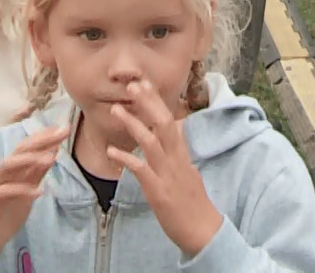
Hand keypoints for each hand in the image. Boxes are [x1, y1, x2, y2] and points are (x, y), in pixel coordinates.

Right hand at [0, 124, 69, 269]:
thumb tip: (53, 151)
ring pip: (6, 166)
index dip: (44, 136)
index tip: (63, 128)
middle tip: (62, 133)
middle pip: (18, 151)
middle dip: (41, 140)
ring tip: (50, 158)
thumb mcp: (28, 191)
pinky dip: (21, 190)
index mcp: (13, 171)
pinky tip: (39, 192)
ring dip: (28, 160)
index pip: (27, 147)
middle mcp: (3, 176)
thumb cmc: (6, 213)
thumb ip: (37, 173)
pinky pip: (3, 192)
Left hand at [106, 80, 224, 257]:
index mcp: (183, 154)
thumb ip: (179, 150)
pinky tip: (111, 151)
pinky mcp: (159, 191)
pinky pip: (142, 170)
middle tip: (133, 85)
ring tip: (117, 110)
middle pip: (164, 123)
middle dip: (148, 103)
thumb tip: (176, 130)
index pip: (171, 120)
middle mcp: (177, 160)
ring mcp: (168, 174)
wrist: (202, 229)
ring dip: (134, 124)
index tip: (144, 84)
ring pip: (152, 142)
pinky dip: (127, 158)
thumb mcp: (188, 170)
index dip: (157, 102)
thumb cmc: (193, 202)